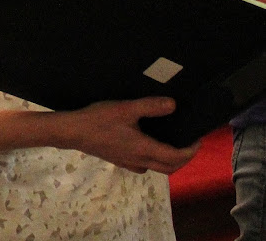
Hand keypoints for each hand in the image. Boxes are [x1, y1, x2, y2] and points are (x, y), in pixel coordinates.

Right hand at [58, 97, 199, 173]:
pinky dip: (154, 158)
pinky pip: (144, 164)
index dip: (190, 151)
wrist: (74, 132)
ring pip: (156, 167)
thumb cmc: (100, 119)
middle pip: (169, 167)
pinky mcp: (119, 160)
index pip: (176, 157)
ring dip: (169, 160)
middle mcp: (139, 160)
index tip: (198, 139)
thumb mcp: (127, 108)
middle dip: (183, 158)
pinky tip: (147, 144)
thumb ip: (151, 106)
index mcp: (144, 149)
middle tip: (189, 143)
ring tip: (172, 142)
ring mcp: (128, 162)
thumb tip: (174, 105)